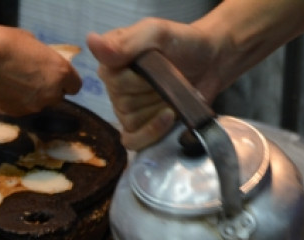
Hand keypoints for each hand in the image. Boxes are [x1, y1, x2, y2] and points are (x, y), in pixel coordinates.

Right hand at [0, 26, 81, 115]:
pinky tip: (4, 89)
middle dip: (49, 89)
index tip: (54, 75)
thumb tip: (42, 61)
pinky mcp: (18, 113)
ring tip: (15, 81)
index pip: (75, 86)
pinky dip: (17, 101)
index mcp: (61, 72)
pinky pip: (23, 108)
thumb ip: (43, 57)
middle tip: (31, 76)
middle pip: (58, 96)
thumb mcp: (31, 41)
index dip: (65, 81)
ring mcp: (35, 106)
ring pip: (40, 103)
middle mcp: (52, 93)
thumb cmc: (4, 43)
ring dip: (33, 96)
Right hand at [87, 18, 224, 149]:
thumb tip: (91, 41)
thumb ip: (126, 41)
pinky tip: (167, 118)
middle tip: (168, 79)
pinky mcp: (141, 129)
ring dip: (156, 110)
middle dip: (150, 94)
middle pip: (122, 104)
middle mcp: (114, 87)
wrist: (211, 62)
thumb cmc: (183, 43)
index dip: (137, 79)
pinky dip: (149, 134)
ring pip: (130, 122)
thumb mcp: (156, 32)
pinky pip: (132, 142)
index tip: (156, 65)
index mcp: (111, 62)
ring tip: (172, 95)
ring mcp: (126, 111)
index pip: (111, 80)